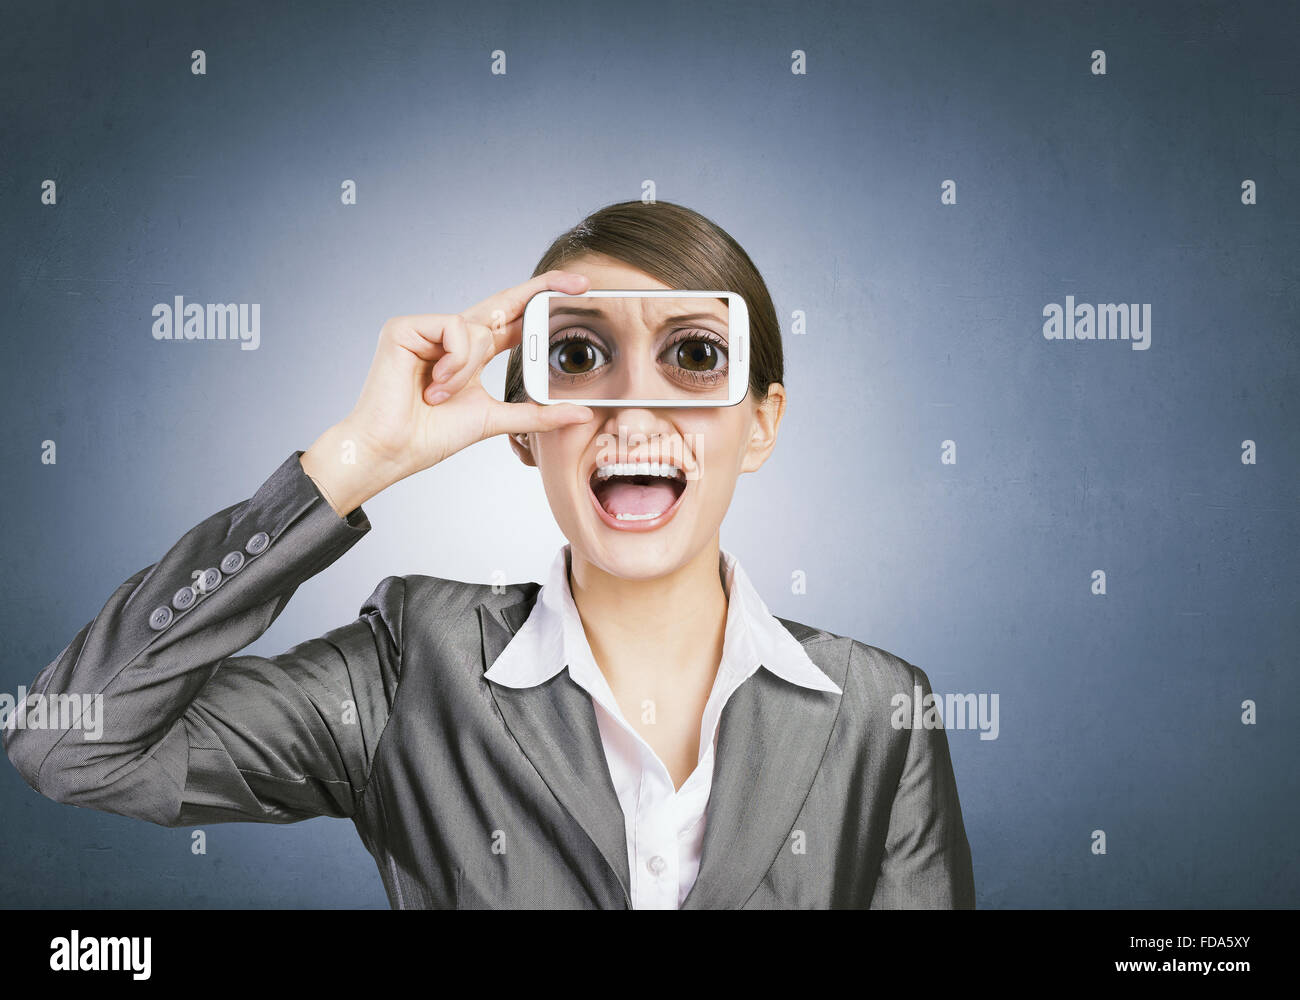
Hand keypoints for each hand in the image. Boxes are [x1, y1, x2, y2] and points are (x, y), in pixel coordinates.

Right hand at [301, 270, 594, 515]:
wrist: (392, 450)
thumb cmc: (432, 436)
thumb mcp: (496, 419)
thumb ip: (537, 414)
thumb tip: (581, 413)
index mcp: (471, 352)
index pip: (514, 318)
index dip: (543, 301)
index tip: (579, 290)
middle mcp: (451, 335)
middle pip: (503, 301)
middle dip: (542, 289)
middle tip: (580, 283)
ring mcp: (427, 328)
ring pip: (476, 327)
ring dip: (469, 366)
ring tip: (443, 394)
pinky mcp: (404, 327)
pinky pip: (452, 329)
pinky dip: (453, 360)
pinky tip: (434, 384)